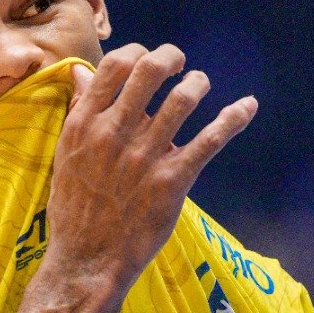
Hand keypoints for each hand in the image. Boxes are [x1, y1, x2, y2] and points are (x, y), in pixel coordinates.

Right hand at [43, 43, 256, 296]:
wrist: (87, 261)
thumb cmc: (74, 208)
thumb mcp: (65, 154)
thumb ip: (78, 110)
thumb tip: (79, 70)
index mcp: (86, 124)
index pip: (116, 65)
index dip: (138, 52)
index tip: (147, 59)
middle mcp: (115, 134)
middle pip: (151, 70)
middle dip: (172, 57)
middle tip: (179, 65)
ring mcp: (145, 157)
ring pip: (184, 98)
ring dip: (198, 83)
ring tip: (199, 85)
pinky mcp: (173, 181)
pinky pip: (211, 139)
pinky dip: (234, 117)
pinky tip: (248, 106)